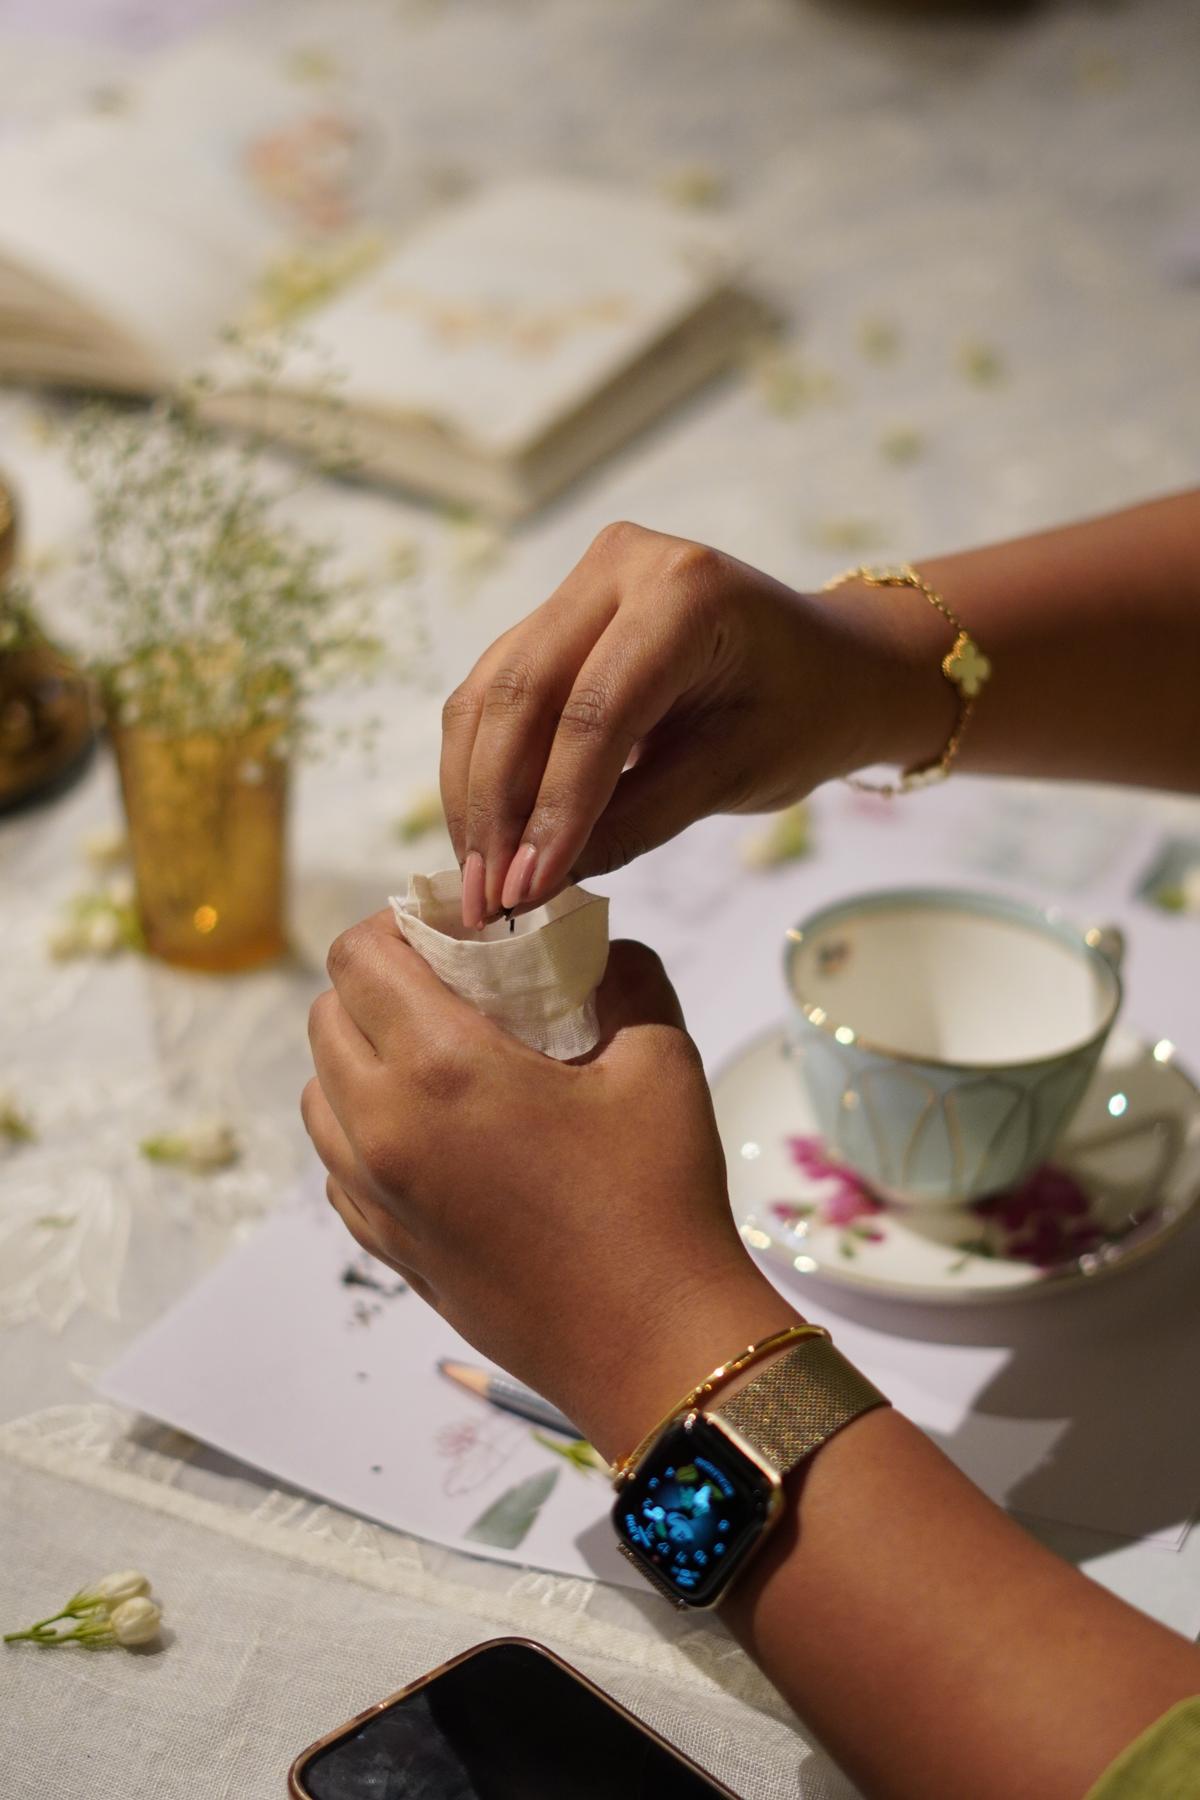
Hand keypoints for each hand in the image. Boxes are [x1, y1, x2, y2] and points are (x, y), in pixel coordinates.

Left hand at [302, 913, 796, 1457]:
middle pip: (326, 1016)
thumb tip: (597, 946)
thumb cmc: (658, 1197)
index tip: (451, 926)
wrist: (652, 1346)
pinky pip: (336, 1162)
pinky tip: (433, 1128)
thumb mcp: (660, 1057)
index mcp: (440, 1069)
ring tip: (435, 1053)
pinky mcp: (384, 1248)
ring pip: (318, 1093)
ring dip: (360, 1054)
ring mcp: (373, 1197)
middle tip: (449, 981)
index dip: (395, 923)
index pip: (359, 957)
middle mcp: (382, 1128)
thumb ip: (623, 976)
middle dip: (377, 982)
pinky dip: (362, 1125)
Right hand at [440, 521, 903, 927]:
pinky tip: (484, 838)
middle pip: (520, 693)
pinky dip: (482, 769)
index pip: (595, 712)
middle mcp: (619, 563)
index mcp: (686, 592)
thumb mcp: (736, 775)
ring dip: (473, 793)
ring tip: (476, 884)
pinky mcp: (553, 615)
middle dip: (493, 807)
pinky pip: (495, 693)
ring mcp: (579, 583)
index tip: (525, 892)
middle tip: (483, 899)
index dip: (552, 809)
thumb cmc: (801, 715)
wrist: (825, 666)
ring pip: (489, 694)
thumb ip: (638, 821)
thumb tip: (536, 882)